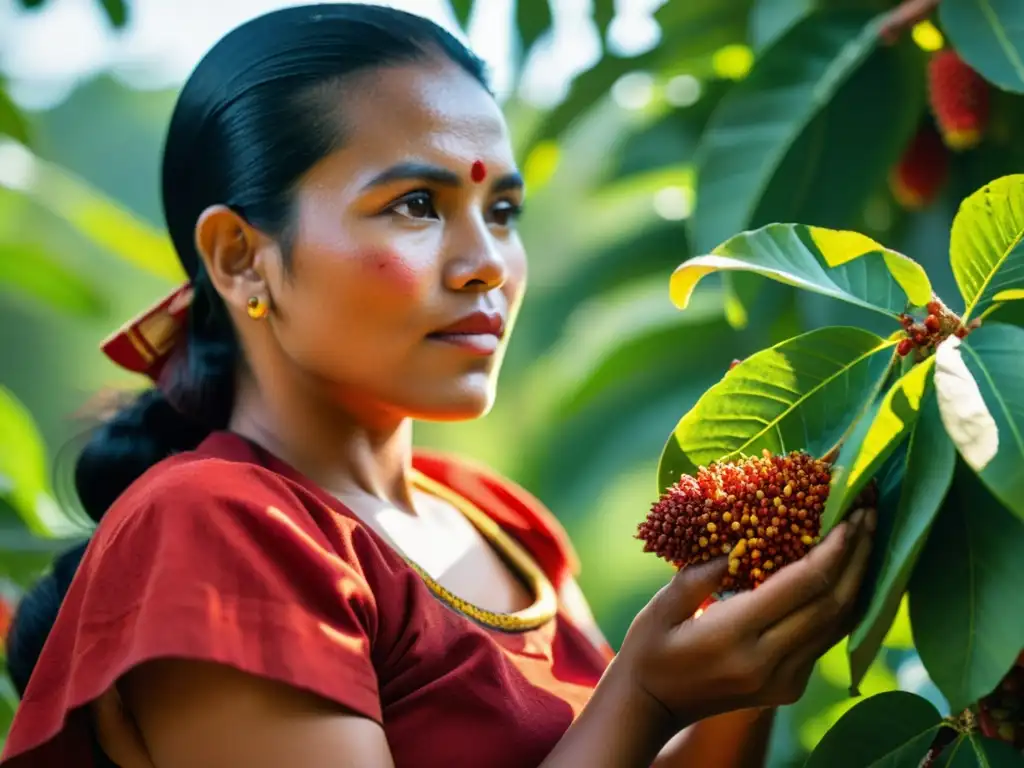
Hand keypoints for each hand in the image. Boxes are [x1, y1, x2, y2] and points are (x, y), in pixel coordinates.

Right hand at [613, 507, 874, 728]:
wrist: (652, 709)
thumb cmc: (650, 650)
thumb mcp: (661, 607)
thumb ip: (698, 576)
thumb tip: (735, 546)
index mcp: (734, 635)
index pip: (802, 586)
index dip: (833, 548)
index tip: (849, 512)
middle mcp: (768, 662)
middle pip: (832, 603)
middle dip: (858, 554)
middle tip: (870, 510)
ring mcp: (784, 681)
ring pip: (839, 624)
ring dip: (859, 578)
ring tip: (869, 534)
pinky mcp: (790, 688)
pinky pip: (828, 639)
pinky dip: (844, 602)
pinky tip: (850, 573)